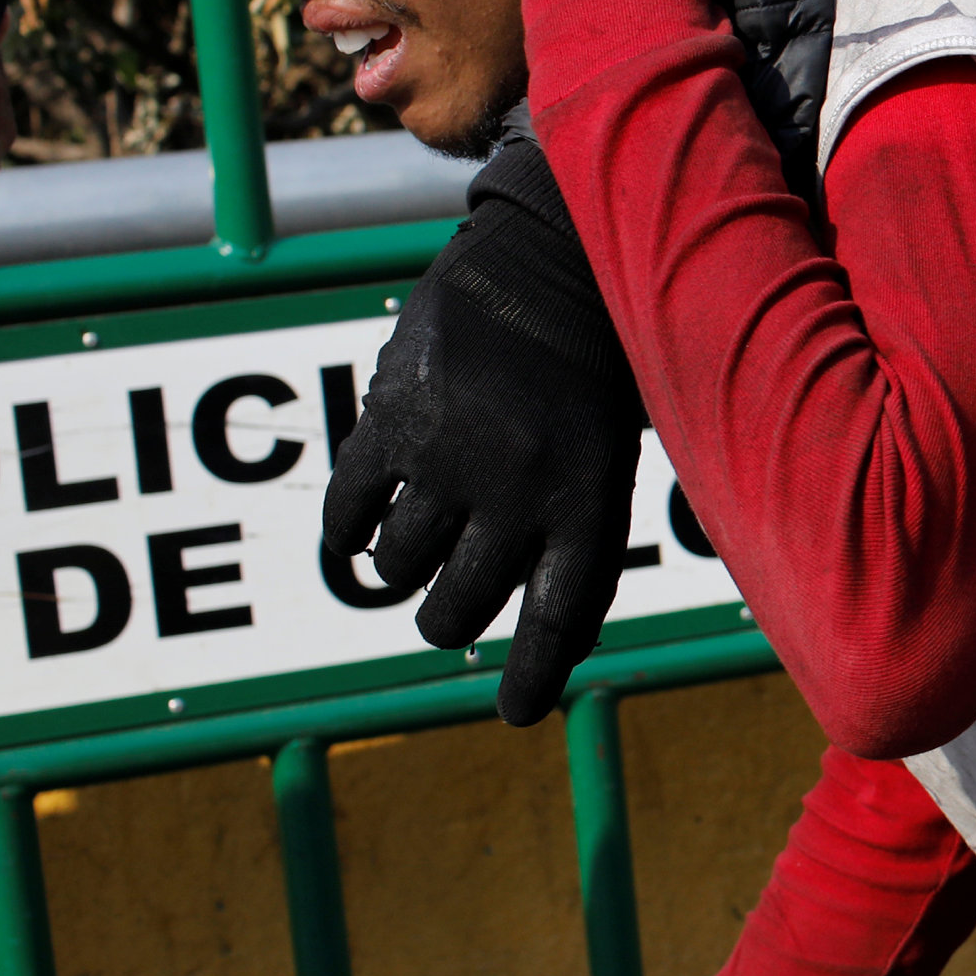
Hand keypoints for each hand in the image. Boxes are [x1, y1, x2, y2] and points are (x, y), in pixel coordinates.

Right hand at [324, 141, 643, 725]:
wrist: (552, 261)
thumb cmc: (600, 368)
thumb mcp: (629, 446)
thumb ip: (611, 526)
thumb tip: (604, 624)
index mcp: (590, 501)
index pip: (560, 618)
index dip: (535, 675)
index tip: (515, 713)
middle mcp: (517, 490)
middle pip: (459, 607)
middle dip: (448, 620)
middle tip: (448, 609)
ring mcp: (448, 457)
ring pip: (396, 570)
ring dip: (398, 577)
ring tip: (410, 558)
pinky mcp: (389, 422)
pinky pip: (346, 514)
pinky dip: (346, 536)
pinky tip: (361, 532)